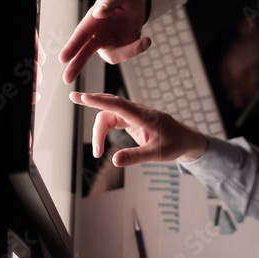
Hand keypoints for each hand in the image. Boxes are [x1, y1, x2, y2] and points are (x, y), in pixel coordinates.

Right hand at [59, 0, 149, 83]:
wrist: (139, 1)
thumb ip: (109, 2)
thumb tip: (98, 13)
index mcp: (93, 20)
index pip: (81, 34)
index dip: (72, 47)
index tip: (62, 59)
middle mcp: (98, 35)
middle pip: (85, 52)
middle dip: (76, 65)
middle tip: (66, 79)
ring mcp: (110, 44)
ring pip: (113, 56)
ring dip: (129, 52)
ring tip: (145, 41)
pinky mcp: (123, 48)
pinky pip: (128, 53)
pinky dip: (137, 48)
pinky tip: (146, 40)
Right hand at [69, 92, 208, 164]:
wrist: (185, 140)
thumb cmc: (174, 144)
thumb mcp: (157, 154)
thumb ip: (136, 156)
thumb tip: (114, 161)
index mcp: (144, 117)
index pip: (118, 105)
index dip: (100, 100)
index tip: (83, 97)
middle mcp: (137, 112)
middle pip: (110, 107)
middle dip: (92, 101)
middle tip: (73, 98)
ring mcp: (134, 115)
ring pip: (109, 114)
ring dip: (99, 131)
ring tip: (98, 152)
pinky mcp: (132, 120)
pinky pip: (113, 119)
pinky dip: (103, 130)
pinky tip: (99, 143)